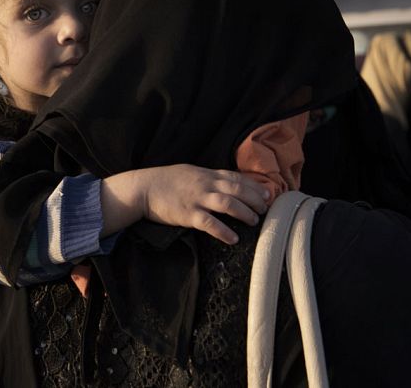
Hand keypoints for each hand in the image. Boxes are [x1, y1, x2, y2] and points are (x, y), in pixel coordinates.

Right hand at [101, 164, 269, 243]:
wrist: (142, 188)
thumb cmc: (164, 181)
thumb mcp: (189, 172)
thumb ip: (207, 177)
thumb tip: (226, 184)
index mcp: (206, 173)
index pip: (236, 177)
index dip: (254, 185)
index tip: (268, 193)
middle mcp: (204, 184)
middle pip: (237, 189)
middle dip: (255, 199)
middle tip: (265, 209)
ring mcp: (196, 199)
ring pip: (228, 204)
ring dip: (244, 213)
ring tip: (254, 221)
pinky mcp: (187, 214)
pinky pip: (210, 223)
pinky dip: (223, 231)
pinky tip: (233, 238)